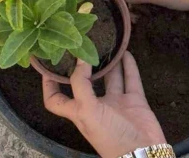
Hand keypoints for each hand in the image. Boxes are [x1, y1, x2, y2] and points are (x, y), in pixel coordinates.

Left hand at [43, 53, 164, 157]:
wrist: (142, 152)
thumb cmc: (109, 136)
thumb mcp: (87, 110)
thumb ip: (81, 84)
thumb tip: (79, 59)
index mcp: (78, 112)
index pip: (55, 99)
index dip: (48, 84)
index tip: (46, 64)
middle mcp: (95, 106)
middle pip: (85, 83)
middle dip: (83, 66)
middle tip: (80, 44)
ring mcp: (116, 103)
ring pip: (110, 78)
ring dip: (108, 62)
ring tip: (104, 42)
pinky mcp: (134, 101)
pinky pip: (131, 79)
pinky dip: (129, 66)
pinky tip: (125, 51)